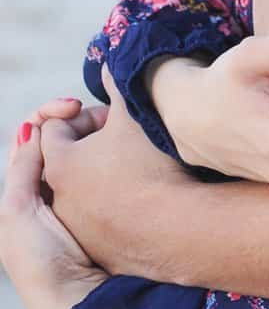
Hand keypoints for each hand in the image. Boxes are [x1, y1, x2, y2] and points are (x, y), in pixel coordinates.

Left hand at [1, 118, 109, 308]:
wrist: (77, 296)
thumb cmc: (41, 259)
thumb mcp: (16, 211)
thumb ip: (22, 168)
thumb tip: (29, 128)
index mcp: (24, 185)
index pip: (34, 133)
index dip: (51, 114)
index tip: (74, 106)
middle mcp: (52, 185)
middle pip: (62, 136)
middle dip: (78, 118)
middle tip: (100, 113)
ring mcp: (82, 193)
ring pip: (88, 148)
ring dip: (99, 132)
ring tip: (116, 124)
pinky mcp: (108, 202)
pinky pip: (109, 166)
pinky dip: (116, 149)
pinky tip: (127, 143)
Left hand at [37, 70, 190, 280]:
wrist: (172, 237)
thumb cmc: (149, 172)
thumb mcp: (130, 120)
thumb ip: (118, 88)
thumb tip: (112, 63)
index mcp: (57, 164)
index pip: (57, 126)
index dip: (87, 115)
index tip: (115, 117)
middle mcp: (58, 197)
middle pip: (70, 156)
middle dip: (96, 142)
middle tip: (129, 138)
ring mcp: (79, 224)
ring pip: (88, 184)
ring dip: (108, 169)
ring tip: (142, 162)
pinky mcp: (100, 245)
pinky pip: (103, 212)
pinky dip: (118, 197)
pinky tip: (149, 192)